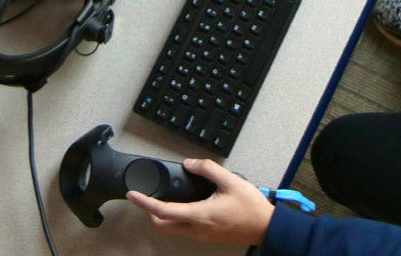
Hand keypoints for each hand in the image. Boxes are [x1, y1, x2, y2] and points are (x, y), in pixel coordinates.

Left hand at [126, 158, 274, 246]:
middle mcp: (197, 229)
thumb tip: (190, 163)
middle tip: (148, 198)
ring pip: (173, 230)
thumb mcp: (231, 181)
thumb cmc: (251, 207)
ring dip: (164, 217)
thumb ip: (208, 169)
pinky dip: (178, 220)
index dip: (144, 202)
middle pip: (162, 226)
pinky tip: (186, 207)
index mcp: (200, 215)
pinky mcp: (208, 238)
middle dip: (150, 212)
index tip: (133, 195)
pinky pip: (185, 231)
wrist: (266, 227)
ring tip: (166, 200)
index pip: (163, 210)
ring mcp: (202, 236)